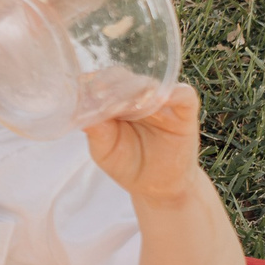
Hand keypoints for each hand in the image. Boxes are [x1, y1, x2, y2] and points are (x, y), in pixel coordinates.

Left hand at [86, 83, 204, 207]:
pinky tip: (161, 99)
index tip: (87, 89)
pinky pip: (183, 95)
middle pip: (125, 78)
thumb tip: (79, 111)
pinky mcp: (184, 111)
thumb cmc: (128, 164)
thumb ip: (96, 131)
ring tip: (129, 103)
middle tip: (104, 93)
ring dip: (139, 88)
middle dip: (113, 84)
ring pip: (151, 84)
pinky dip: (174, 93)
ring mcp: (161, 101)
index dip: (94, 83)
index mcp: (113, 102)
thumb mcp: (105, 150)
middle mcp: (137, 96)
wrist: (159, 186)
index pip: (103, 82)